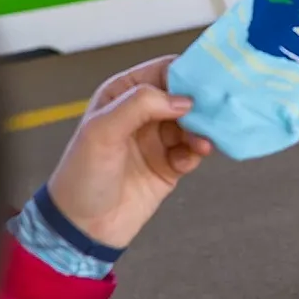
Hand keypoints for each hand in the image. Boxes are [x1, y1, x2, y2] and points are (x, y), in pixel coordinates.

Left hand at [47, 56, 212, 249]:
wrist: (84, 226)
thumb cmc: (81, 175)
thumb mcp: (102, 131)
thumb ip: (139, 105)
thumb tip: (182, 99)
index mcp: (123, 94)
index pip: (164, 71)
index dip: (187, 73)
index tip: (208, 82)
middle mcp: (143, 113)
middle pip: (185, 96)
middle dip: (202, 104)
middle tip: (217, 112)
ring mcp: (158, 140)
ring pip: (194, 124)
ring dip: (202, 131)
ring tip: (202, 143)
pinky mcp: (170, 165)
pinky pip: (193, 151)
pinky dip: (197, 153)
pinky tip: (188, 161)